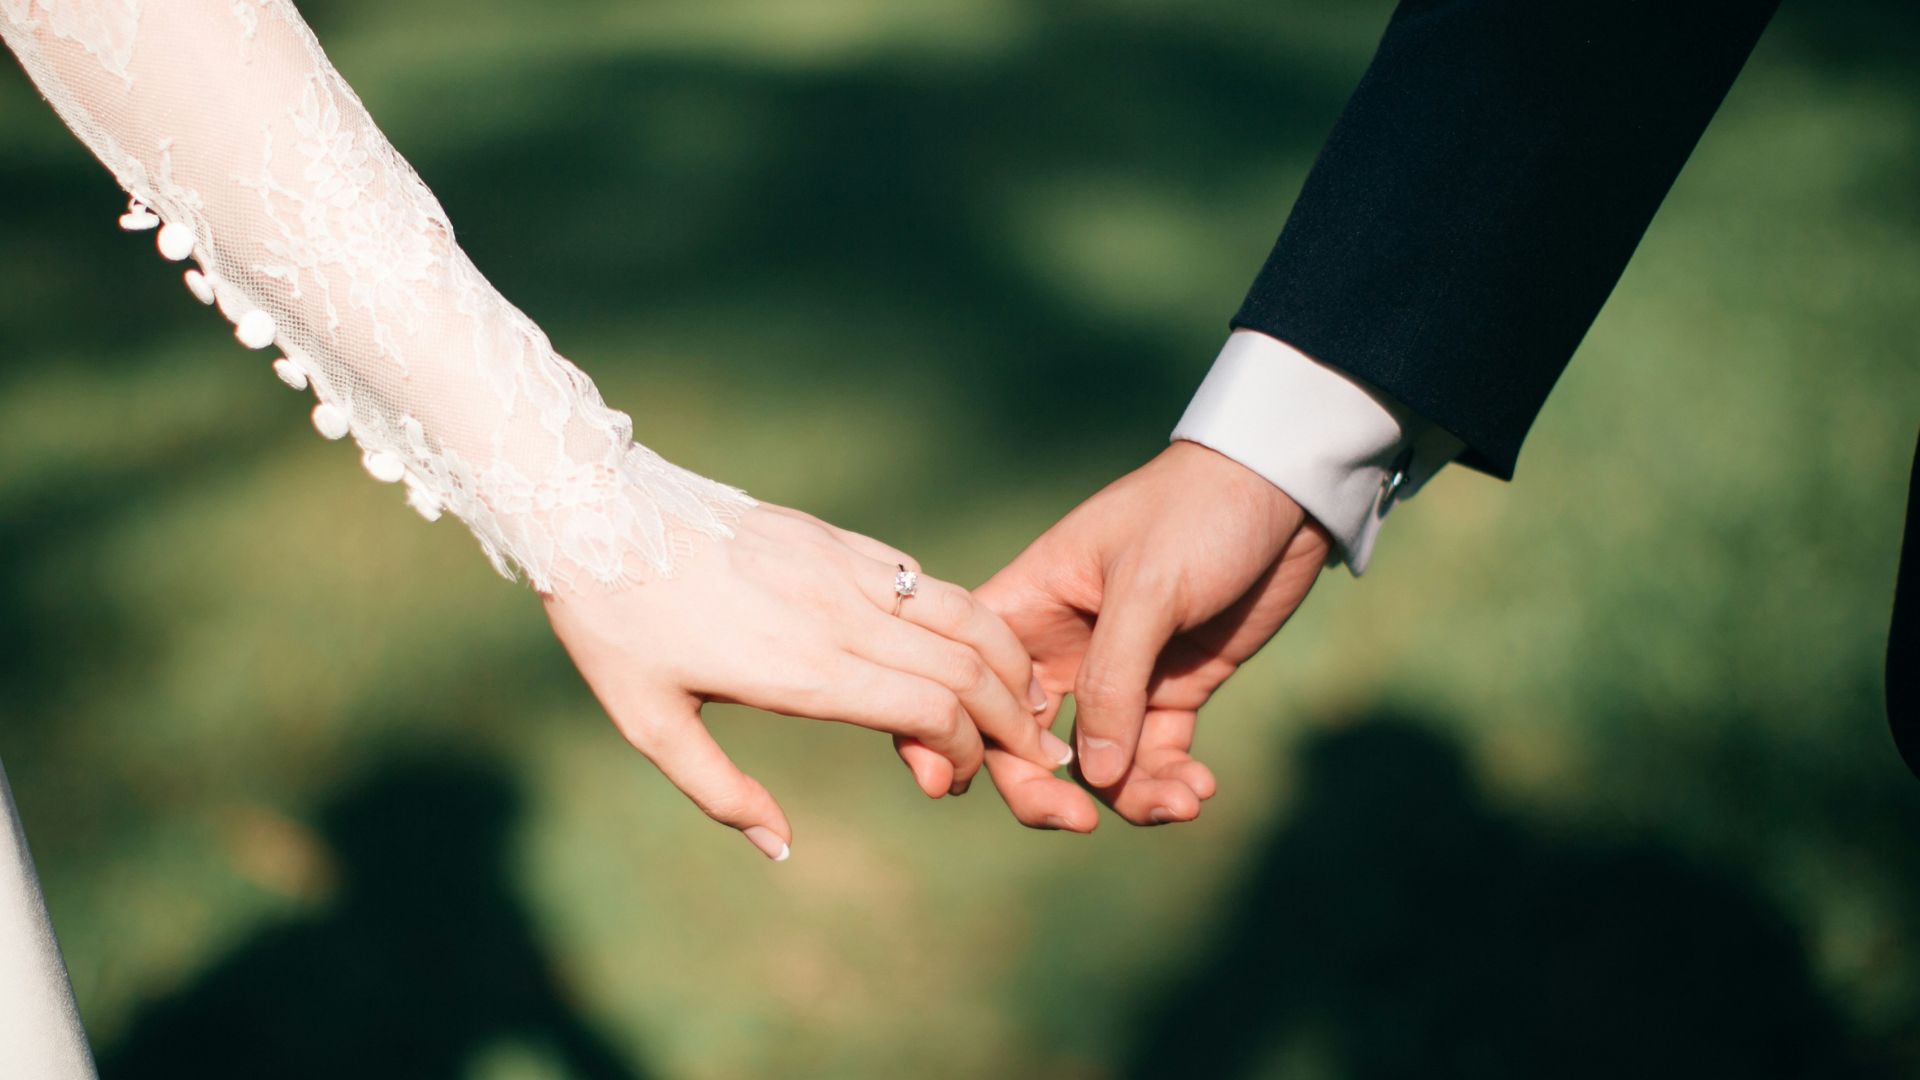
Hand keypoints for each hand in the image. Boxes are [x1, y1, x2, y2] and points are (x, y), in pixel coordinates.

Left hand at [543, 504, 1071, 859]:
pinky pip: (922, 578)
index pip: (930, 709)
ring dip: (1009, 660)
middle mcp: (838, 614)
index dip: (964, 752)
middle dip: (1014, 718)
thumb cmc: (615, 626)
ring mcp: (842, 567)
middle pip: (967, 665)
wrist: (593, 510)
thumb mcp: (648, 724)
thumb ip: (720, 792)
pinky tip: (972, 644)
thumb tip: (781, 848)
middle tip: (1035, 755)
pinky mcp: (835, 538)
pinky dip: (967, 615)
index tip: (951, 781)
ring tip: (1030, 698)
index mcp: (802, 669)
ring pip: (962, 612)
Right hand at [975, 441, 1330, 829]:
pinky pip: (1154, 756)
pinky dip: (1170, 781)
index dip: (956, 733)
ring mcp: (1117, 674)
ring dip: (1129, 796)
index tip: (966, 784)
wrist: (1284, 490)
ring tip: (1182, 802)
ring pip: (1095, 763)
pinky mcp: (1172, 689)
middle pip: (1023, 741)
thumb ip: (1113, 681)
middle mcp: (1060, 647)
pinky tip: (1200, 789)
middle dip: (1044, 791)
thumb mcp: (1147, 587)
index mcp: (1027, 605)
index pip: (969, 680)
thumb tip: (1092, 777)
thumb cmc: (1197, 513)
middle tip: (1079, 824)